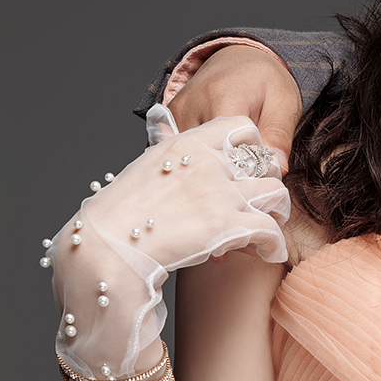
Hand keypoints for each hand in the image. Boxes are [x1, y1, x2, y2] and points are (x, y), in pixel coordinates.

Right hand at [50, 116, 289, 378]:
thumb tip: (169, 145)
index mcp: (186, 142)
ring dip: (276, 214)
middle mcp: (208, 162)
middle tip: (262, 206)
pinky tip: (266, 254)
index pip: (241, 127)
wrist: (104, 246)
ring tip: (265, 232)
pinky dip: (274, 246)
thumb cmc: (118, 214)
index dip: (253, 148)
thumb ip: (168, 158)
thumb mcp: (144, 170)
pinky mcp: (228, 226)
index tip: (249, 169)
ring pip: (276, 194)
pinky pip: (272, 231)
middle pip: (265, 162)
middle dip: (268, 184)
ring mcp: (220, 193)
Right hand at [168, 42, 302, 173]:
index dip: (247, 169)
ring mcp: (176, 113)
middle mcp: (192, 106)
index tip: (262, 170)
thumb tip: (277, 169)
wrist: (240, 57)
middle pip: (207, 157)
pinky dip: (200, 154)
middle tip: (249, 166)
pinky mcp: (170, 117)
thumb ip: (278, 136)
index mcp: (222, 100)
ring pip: (193, 155)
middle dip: (230, 169)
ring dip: (212, 162)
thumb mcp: (283, 103)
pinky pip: (182, 147)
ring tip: (232, 154)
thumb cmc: (264, 80)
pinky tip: (215, 149)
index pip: (229, 152)